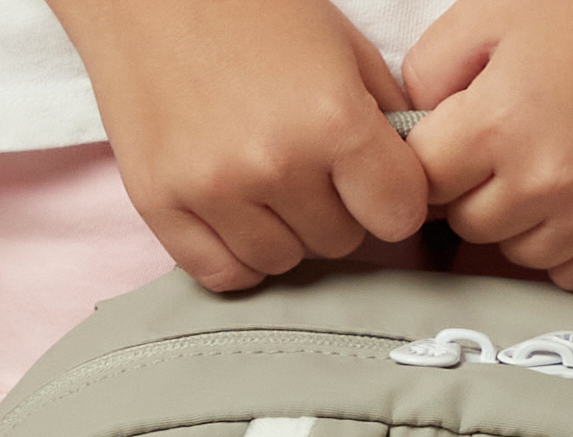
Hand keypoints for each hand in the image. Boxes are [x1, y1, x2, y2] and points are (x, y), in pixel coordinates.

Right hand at [50, 0, 428, 290]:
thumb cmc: (247, 4)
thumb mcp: (340, 44)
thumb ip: (384, 118)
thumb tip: (412, 184)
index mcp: (331, 118)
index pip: (397, 216)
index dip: (391, 197)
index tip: (373, 178)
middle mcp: (275, 164)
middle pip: (339, 243)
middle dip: (333, 208)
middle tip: (306, 162)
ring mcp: (214, 191)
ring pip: (283, 263)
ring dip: (284, 232)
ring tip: (263, 177)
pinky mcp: (161, 206)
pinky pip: (223, 274)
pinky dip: (234, 252)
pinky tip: (232, 209)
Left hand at [403, 0, 572, 288]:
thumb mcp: (501, 10)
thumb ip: (435, 68)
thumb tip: (409, 126)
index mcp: (499, 123)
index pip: (424, 181)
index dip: (432, 162)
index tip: (451, 147)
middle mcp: (545, 184)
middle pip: (468, 225)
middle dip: (474, 191)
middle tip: (505, 150)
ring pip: (519, 255)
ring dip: (521, 222)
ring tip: (553, 166)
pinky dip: (567, 247)